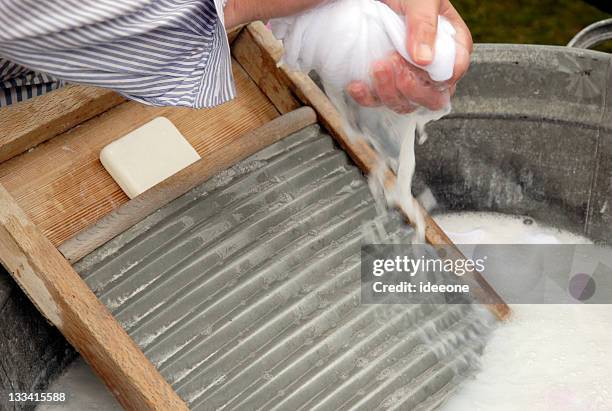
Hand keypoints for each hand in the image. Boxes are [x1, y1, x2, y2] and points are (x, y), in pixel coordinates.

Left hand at [347, 0, 472, 112]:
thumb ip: (424, 23)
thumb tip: (425, 60)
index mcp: (450, 44)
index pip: (454, 71)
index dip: (438, 76)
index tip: (417, 63)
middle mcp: (431, 67)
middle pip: (431, 98)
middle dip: (411, 88)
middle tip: (391, 63)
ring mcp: (407, 78)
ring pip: (405, 104)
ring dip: (388, 91)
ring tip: (376, 66)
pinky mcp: (383, 84)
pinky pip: (377, 102)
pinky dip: (366, 97)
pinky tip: (357, 85)